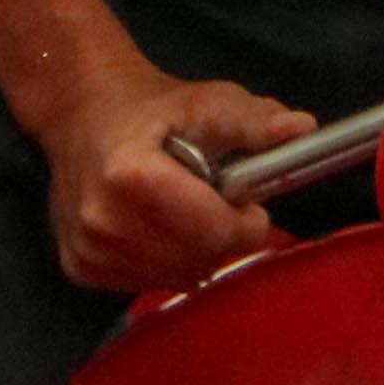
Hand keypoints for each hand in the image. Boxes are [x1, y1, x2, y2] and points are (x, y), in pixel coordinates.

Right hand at [33, 62, 310, 294]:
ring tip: (186, 207)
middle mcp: (103, 221)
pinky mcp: (81, 269)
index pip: (214, 233)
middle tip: (216, 200)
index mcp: (131, 177)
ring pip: (179, 277)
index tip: (245, 200)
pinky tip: (160, 225)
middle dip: (223, 234)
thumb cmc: (154, 109)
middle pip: (199, 259)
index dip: (245, 221)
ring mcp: (89, 251)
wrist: (85, 113)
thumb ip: (254, 122)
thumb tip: (301, 128)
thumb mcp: (208, 102)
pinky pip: (152, 282)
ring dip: (197, 250)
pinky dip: (170, 260)